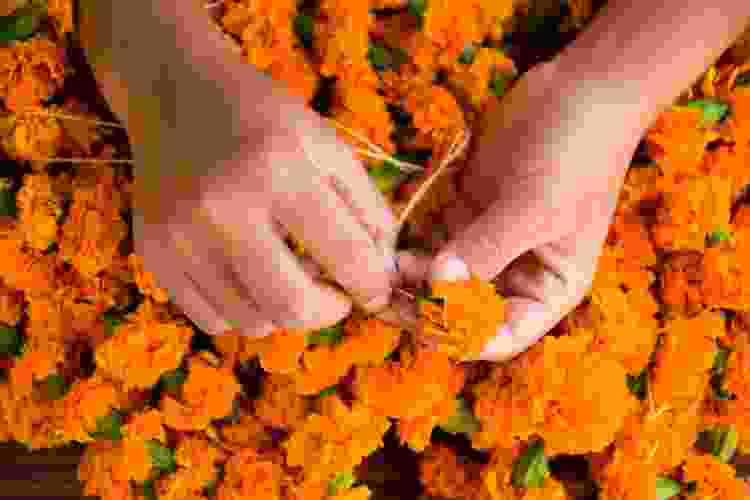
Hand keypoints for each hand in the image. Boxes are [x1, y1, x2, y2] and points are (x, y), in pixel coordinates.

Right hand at [80, 1, 397, 336]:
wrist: (176, 94)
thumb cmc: (262, 117)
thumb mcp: (326, 143)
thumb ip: (366, 205)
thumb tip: (384, 271)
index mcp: (280, 169)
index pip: (345, 256)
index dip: (373, 286)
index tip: (375, 290)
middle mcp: (223, 206)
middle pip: (292, 307)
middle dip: (330, 312)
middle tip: (337, 296)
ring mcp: (180, 235)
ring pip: (253, 322)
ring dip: (285, 311)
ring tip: (290, 274)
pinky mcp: (153, 253)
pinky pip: (213, 320)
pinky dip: (244, 310)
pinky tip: (250, 274)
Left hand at [400, 59, 646, 360]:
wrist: (575, 90)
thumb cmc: (572, 156)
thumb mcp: (535, 208)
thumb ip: (486, 250)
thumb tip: (438, 287)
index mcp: (547, 289)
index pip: (501, 335)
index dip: (462, 337)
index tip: (423, 321)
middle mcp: (514, 275)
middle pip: (462, 313)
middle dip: (425, 311)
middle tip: (382, 300)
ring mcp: (486, 245)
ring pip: (440, 282)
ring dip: (410, 284)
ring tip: (376, 274)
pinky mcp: (464, 216)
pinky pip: (431, 245)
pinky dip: (410, 252)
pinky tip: (386, 248)